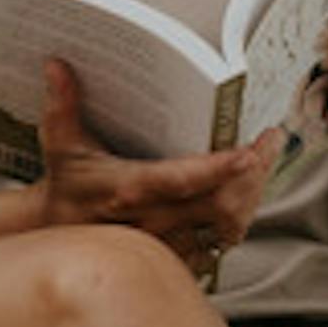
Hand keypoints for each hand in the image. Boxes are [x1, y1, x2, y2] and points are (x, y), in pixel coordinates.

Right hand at [34, 61, 262, 274]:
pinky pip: (221, 245)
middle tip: (269, 145)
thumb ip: (62, 106)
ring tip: (264, 163)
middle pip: (218, 205)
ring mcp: (167, 245)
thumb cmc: (66, 190)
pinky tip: (247, 193)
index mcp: (128, 190)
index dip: (219, 167)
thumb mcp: (60, 146)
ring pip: (226, 227)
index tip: (249, 151)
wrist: (57, 240)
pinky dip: (239, 218)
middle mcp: (152, 222)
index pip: (182, 180)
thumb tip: (57, 66)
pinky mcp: (177, 260)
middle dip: (252, 175)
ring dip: (251, 196)